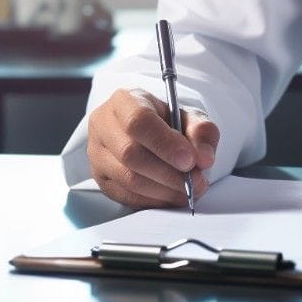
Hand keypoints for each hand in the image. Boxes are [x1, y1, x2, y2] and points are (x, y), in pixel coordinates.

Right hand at [87, 88, 219, 208]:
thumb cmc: (168, 122)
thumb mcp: (190, 117)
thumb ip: (201, 132)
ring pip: (127, 178)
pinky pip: (125, 195)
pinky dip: (153, 200)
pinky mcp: (100, 178)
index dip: (165, 144)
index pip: (138, 121)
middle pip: (130, 153)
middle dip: (168, 172)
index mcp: (125, 101)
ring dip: (163, 190)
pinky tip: (172, 196)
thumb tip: (204, 159)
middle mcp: (104, 125)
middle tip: (196, 181)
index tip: (190, 161)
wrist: (150, 133)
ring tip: (189, 190)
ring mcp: (97, 153)